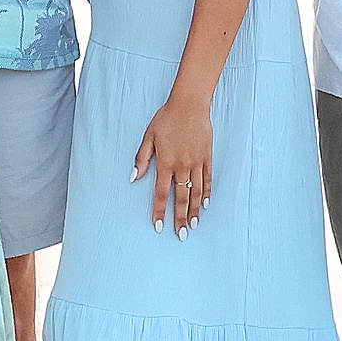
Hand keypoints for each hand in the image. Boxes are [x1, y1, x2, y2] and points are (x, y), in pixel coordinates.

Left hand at [133, 93, 213, 233]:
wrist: (189, 105)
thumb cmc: (166, 119)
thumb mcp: (148, 137)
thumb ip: (142, 159)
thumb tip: (133, 178)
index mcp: (166, 163)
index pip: (162, 193)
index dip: (161, 211)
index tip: (159, 226)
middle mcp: (182, 166)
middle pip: (181, 198)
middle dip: (180, 218)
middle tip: (182, 235)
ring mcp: (197, 163)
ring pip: (196, 192)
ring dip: (195, 210)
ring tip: (194, 225)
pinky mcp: (207, 157)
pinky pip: (208, 179)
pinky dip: (207, 193)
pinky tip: (206, 205)